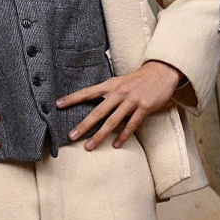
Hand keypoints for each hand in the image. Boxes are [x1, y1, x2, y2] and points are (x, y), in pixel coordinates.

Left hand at [56, 60, 181, 150]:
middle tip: (71, 136)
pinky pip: (131, 125)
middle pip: (98, 111)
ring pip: (112, 121)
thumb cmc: (138, 79)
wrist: (161, 72)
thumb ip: (108, 92)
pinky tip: (116, 145)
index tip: (58, 105)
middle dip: (83, 125)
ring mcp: (131, 100)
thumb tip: (93, 105)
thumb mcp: (120, 82)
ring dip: (100, 135)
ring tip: (89, 146)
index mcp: (110, 85)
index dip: (72, 98)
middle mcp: (119, 93)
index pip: (87, 92)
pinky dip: (123, 136)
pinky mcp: (144, 107)